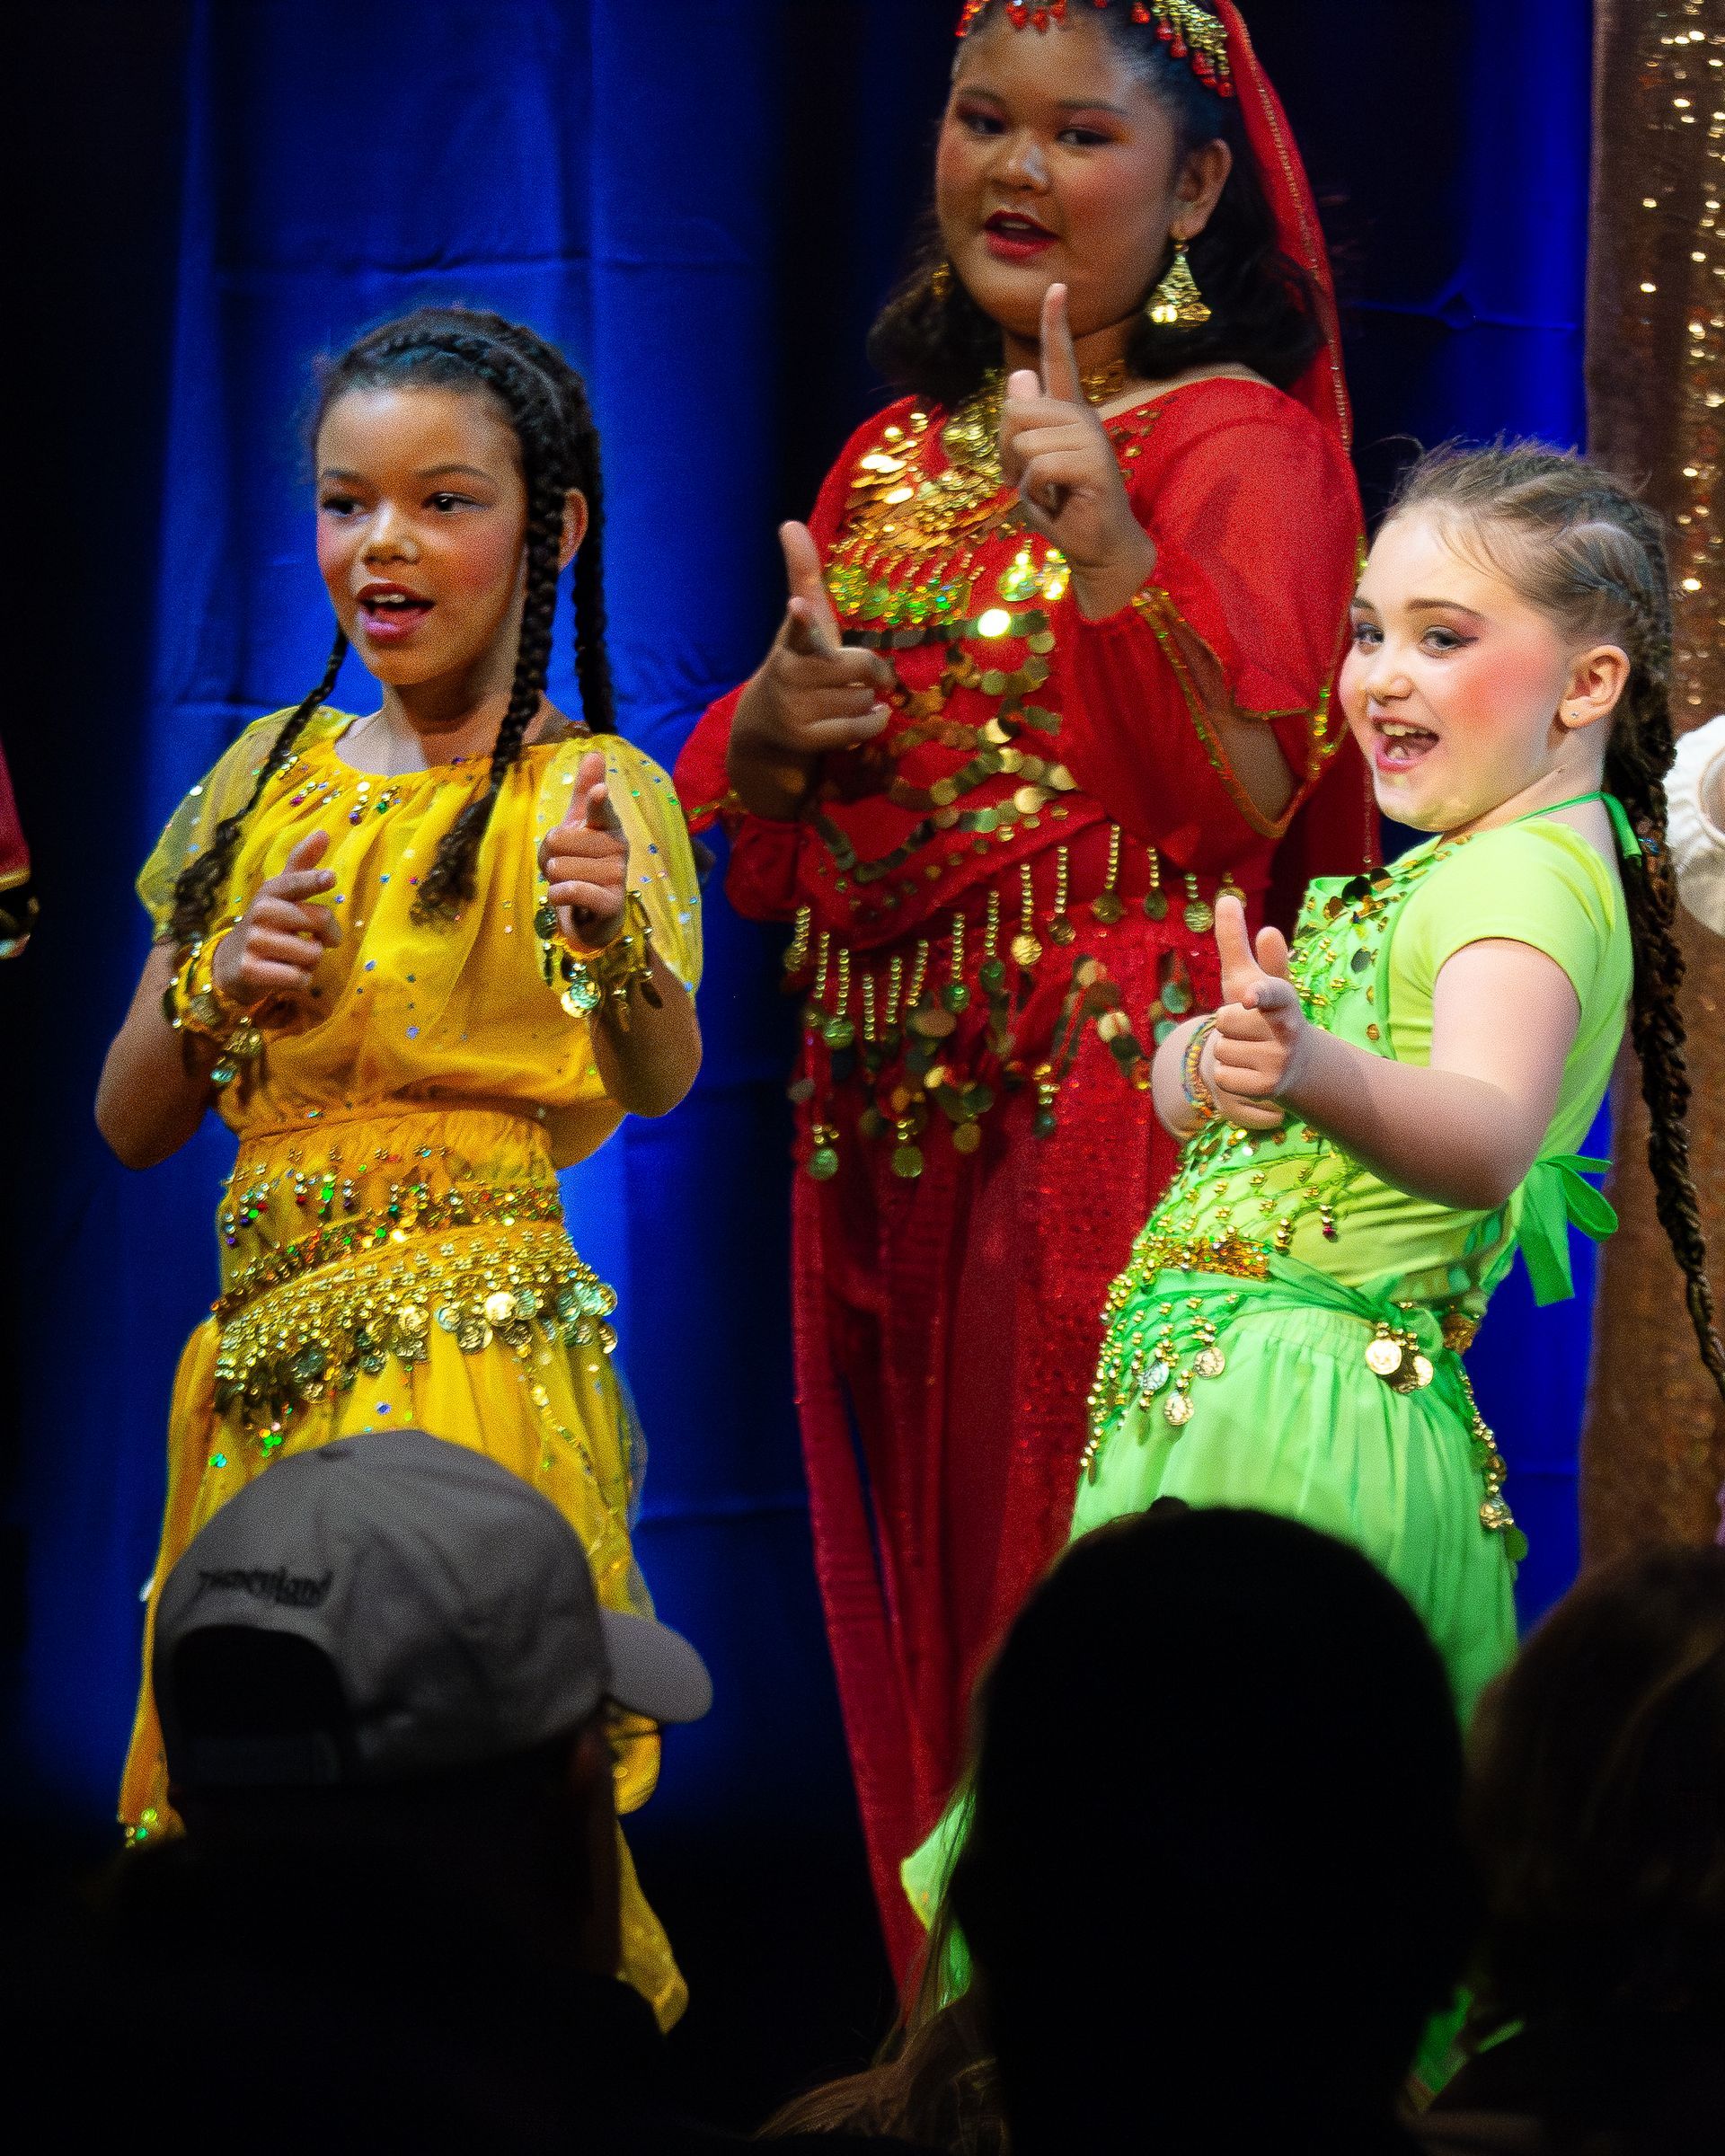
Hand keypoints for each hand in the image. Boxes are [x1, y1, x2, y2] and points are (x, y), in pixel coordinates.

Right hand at [212, 828, 340, 1008]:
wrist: (230, 964)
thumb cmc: (268, 925)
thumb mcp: (281, 894)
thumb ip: (302, 865)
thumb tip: (324, 831)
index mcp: (271, 892)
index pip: (294, 883)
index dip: (312, 880)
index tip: (330, 878)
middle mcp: (260, 912)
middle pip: (319, 921)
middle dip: (327, 936)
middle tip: (316, 940)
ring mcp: (253, 942)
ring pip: (312, 954)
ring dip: (312, 961)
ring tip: (292, 958)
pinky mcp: (251, 971)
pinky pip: (299, 978)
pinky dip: (301, 980)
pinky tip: (284, 974)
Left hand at [539, 749, 628, 949]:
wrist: (591, 916)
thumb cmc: (583, 865)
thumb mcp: (578, 827)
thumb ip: (583, 792)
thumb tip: (595, 753)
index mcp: (609, 826)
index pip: (600, 810)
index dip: (596, 801)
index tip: (598, 791)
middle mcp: (618, 848)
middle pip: (558, 840)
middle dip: (548, 857)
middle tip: (564, 867)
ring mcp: (617, 877)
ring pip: (559, 868)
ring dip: (553, 880)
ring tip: (568, 884)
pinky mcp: (610, 903)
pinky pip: (570, 891)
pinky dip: (558, 895)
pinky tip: (564, 897)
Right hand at [732, 522, 895, 764]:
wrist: (767, 728)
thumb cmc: (798, 664)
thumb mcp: (802, 624)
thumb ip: (802, 576)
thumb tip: (789, 522)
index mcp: (791, 643)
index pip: (798, 627)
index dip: (802, 618)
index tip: (798, 607)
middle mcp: (789, 675)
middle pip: (860, 666)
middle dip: (869, 672)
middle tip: (857, 676)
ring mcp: (795, 710)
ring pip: (863, 699)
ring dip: (866, 699)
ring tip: (843, 699)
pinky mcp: (806, 740)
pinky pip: (861, 728)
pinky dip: (872, 722)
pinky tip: (868, 716)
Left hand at [998, 284, 1154, 607]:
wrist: (1094, 548)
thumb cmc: (1060, 508)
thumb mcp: (1026, 468)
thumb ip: (1018, 428)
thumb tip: (1019, 377)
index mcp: (1067, 413)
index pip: (1059, 361)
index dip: (1055, 324)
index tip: (1056, 286)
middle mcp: (1082, 418)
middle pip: (1016, 410)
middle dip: (1007, 452)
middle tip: (1030, 480)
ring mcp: (1091, 439)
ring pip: (1024, 440)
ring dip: (1023, 479)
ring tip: (1048, 494)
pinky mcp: (1095, 465)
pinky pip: (1040, 467)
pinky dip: (1037, 494)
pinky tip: (1057, 503)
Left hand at [1203, 895, 1306, 1123]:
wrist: (1295, 1066)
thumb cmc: (1264, 1013)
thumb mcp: (1252, 980)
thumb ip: (1239, 944)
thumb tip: (1226, 899)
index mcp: (1284, 999)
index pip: (1273, 993)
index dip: (1259, 993)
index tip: (1247, 996)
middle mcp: (1287, 1030)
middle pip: (1224, 1020)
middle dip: (1227, 1023)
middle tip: (1249, 1028)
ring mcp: (1280, 1061)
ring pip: (1220, 1049)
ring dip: (1227, 1050)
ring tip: (1251, 1050)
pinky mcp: (1268, 1088)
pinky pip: (1222, 1076)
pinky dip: (1228, 1075)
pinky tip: (1249, 1072)